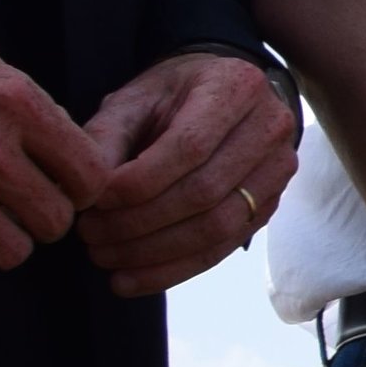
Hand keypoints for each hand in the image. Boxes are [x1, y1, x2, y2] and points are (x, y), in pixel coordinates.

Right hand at [0, 17, 111, 286]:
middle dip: (41, 221)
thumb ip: (33, 115)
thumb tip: (73, 159)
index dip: (80, 191)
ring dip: (0, 246)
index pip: (91, 176)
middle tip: (16, 210)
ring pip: (10, 253)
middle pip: (55, 221)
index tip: (59, 189)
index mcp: (16, 103)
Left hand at [72, 49, 302, 297]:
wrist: (222, 96)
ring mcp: (278, 170)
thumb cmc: (172, 95)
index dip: (139, 182)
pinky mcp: (270, 206)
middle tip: (89, 235)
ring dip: (152, 252)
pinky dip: (172, 270)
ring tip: (104, 256)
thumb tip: (88, 192)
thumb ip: (107, 137)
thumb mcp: (134, 98)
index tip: (94, 201)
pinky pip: (221, 249)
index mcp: (236, 87)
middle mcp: (270, 127)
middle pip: (204, 192)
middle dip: (139, 223)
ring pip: (216, 228)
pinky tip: (130, 279)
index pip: (190, 147)